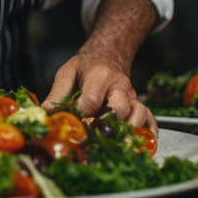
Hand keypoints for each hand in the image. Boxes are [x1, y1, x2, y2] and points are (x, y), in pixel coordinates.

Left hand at [41, 48, 157, 135]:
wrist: (107, 55)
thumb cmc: (86, 66)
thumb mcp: (68, 73)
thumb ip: (57, 94)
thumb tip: (47, 114)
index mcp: (100, 74)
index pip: (91, 100)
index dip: (81, 116)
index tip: (73, 126)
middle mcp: (120, 85)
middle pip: (119, 109)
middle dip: (106, 125)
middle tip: (94, 136)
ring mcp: (132, 95)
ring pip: (137, 114)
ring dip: (126, 130)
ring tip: (113, 141)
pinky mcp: (139, 103)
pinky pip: (149, 117)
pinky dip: (148, 130)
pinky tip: (139, 141)